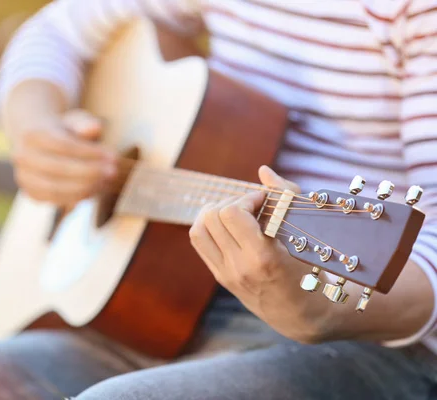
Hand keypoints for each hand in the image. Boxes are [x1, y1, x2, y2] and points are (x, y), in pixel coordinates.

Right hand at [11, 109, 117, 205]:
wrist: (39, 143)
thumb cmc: (63, 130)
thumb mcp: (75, 120)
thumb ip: (85, 123)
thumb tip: (94, 128)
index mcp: (32, 134)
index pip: (63, 145)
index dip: (90, 153)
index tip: (113, 157)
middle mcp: (22, 157)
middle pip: (58, 168)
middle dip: (90, 172)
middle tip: (113, 172)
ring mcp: (24, 177)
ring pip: (55, 188)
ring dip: (85, 187)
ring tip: (106, 182)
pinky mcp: (32, 194)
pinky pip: (55, 199)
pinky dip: (77, 196)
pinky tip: (95, 189)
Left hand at [189, 166, 334, 342]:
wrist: (304, 315)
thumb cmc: (314, 270)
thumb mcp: (307, 235)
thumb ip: (285, 198)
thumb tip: (263, 171)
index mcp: (263, 257)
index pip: (233, 213)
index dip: (247, 197)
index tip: (264, 199)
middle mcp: (239, 267)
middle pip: (212, 217)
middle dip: (231, 202)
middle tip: (252, 206)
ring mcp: (226, 274)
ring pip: (198, 229)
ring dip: (214, 213)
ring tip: (237, 213)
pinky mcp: (220, 277)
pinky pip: (200, 242)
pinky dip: (210, 227)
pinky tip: (230, 226)